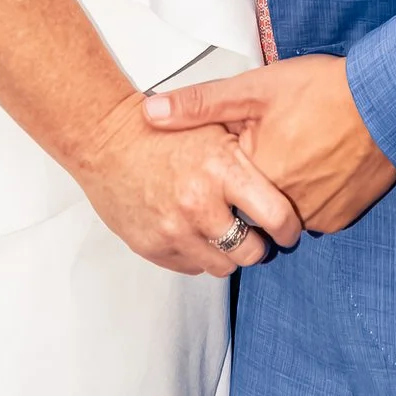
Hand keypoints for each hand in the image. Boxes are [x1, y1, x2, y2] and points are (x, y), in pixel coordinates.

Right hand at [79, 96, 303, 276]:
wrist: (106, 141)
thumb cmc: (163, 133)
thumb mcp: (214, 127)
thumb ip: (250, 157)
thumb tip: (288, 180)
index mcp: (221, 170)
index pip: (276, 217)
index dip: (289, 229)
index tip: (288, 230)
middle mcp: (199, 204)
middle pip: (251, 252)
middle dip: (258, 246)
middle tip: (255, 235)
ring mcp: (174, 230)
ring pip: (223, 266)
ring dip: (227, 253)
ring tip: (221, 232)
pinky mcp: (152, 247)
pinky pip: (191, 267)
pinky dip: (197, 254)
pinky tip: (192, 231)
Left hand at [144, 54, 395, 234]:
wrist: (391, 101)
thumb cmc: (323, 90)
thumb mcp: (255, 87)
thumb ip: (199, 105)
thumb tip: (150, 114)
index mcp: (255, 177)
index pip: (220, 192)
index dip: (224, 170)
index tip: (236, 151)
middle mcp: (283, 209)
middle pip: (250, 209)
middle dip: (252, 186)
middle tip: (273, 148)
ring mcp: (315, 218)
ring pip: (283, 215)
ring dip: (283, 194)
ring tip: (298, 153)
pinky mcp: (341, 219)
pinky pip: (314, 216)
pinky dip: (312, 197)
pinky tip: (321, 165)